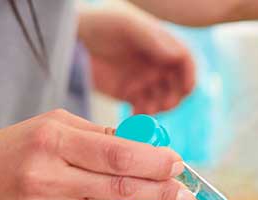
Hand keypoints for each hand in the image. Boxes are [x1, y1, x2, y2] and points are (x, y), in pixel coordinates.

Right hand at [0, 109, 191, 199]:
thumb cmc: (15, 153)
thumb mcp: (50, 129)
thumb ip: (99, 137)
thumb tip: (149, 148)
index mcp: (51, 142)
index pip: (116, 154)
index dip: (154, 162)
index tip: (178, 165)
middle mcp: (46, 178)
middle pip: (120, 187)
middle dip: (162, 193)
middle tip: (187, 196)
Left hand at [79, 10, 194, 114]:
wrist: (68, 41)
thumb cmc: (95, 24)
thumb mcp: (124, 25)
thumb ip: (151, 38)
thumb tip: (176, 56)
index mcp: (160, 45)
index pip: (184, 61)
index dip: (189, 75)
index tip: (186, 89)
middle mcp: (156, 64)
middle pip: (178, 85)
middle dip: (175, 97)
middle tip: (164, 105)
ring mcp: (144, 80)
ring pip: (164, 100)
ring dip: (159, 108)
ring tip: (145, 110)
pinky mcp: (130, 94)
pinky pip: (145, 110)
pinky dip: (144, 117)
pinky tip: (135, 117)